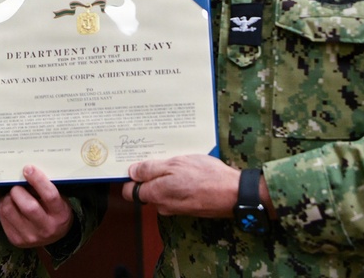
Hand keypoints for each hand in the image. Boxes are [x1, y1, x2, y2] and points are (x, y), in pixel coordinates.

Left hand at [0, 165, 73, 247]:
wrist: (54, 237)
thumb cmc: (55, 211)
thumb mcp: (59, 199)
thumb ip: (45, 188)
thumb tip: (26, 172)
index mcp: (60, 215)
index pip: (50, 196)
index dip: (38, 180)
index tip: (28, 169)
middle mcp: (46, 228)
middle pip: (28, 206)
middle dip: (18, 190)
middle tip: (18, 185)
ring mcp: (30, 237)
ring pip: (10, 211)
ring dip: (8, 197)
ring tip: (13, 195)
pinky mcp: (16, 240)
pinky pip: (3, 217)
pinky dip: (4, 205)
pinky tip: (10, 204)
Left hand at [123, 154, 240, 217]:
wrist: (233, 193)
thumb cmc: (206, 177)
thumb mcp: (175, 165)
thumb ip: (150, 170)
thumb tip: (131, 172)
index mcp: (156, 195)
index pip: (130, 191)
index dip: (131, 176)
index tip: (137, 162)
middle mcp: (163, 205)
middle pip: (146, 189)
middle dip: (150, 173)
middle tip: (161, 156)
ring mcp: (176, 207)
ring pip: (163, 189)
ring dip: (167, 175)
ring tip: (178, 160)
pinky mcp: (188, 206)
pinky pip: (176, 191)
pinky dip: (178, 181)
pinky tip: (189, 169)